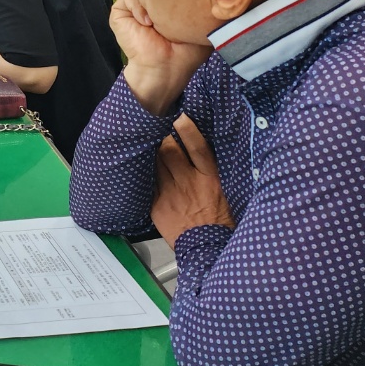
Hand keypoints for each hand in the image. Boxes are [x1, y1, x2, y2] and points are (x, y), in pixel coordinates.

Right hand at [111, 0, 211, 115]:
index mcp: (168, 1)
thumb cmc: (186, 50)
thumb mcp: (199, 23)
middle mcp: (150, 0)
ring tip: (158, 19)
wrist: (166, 67)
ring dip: (151, 0)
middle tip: (172, 4)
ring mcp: (134, 5)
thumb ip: (199, 3)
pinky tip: (147, 23)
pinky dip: (138, 7)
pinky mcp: (120, 11)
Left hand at [151, 115, 234, 247]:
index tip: (180, 116)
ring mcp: (170, 194)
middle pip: (169, 150)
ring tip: (145, 141)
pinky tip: (138, 164)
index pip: (198, 147)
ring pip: (155, 163)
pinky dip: (143, 171)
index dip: (187, 129)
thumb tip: (202, 149)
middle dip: (161, 136)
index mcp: (210, 179)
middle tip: (156, 126)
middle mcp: (188, 183)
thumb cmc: (221, 221)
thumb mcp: (226, 193)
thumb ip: (212, 172)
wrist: (207, 250)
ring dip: (150, 151)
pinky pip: (146, 182)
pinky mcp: (156, 205)